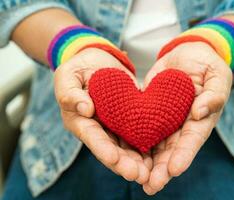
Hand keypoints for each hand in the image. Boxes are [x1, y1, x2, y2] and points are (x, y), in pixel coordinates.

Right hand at [54, 48, 151, 183]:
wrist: (98, 61)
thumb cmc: (79, 68)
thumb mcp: (68, 75)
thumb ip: (70, 92)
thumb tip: (85, 109)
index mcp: (80, 121)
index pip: (92, 137)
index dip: (102, 149)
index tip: (114, 159)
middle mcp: (98, 129)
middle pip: (111, 149)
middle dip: (124, 164)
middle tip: (139, 175)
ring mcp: (115, 126)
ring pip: (127, 147)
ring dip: (138, 161)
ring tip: (151, 173)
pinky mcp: (130, 119)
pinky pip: (139, 134)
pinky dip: (148, 145)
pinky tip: (160, 155)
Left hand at [142, 42, 232, 194]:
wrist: (187, 54)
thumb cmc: (207, 64)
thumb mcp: (217, 74)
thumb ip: (215, 93)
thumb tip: (201, 112)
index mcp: (201, 119)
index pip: (193, 140)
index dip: (184, 155)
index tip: (174, 169)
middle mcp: (182, 125)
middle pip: (172, 151)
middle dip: (162, 169)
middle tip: (151, 186)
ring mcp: (165, 120)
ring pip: (155, 145)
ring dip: (146, 163)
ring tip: (135, 178)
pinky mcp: (150, 112)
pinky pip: (141, 128)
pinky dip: (132, 142)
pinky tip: (121, 154)